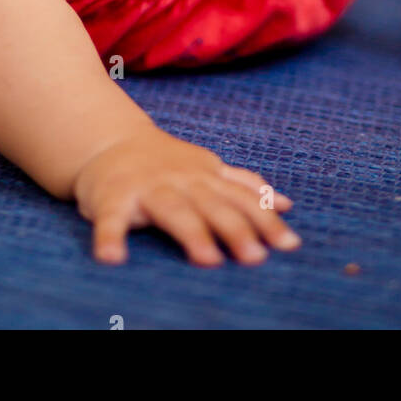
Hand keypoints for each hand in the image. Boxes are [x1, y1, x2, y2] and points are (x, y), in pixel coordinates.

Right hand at [73, 123, 301, 265]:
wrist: (110, 140)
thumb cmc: (167, 163)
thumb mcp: (209, 168)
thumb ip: (244, 186)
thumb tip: (287, 204)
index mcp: (207, 175)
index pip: (242, 199)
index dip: (266, 220)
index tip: (289, 245)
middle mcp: (182, 180)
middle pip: (214, 206)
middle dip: (236, 230)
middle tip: (256, 258)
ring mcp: (148, 187)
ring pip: (173, 211)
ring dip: (191, 234)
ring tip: (209, 261)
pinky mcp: (112, 198)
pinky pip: (111, 219)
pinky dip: (110, 238)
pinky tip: (112, 258)